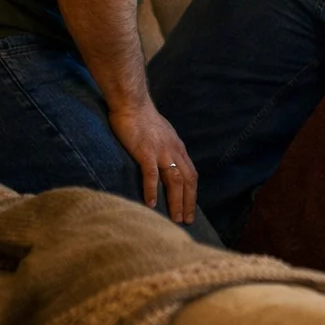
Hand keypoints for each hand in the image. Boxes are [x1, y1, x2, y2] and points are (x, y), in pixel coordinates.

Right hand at [108, 103, 196, 222]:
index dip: (192, 193)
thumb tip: (168, 163)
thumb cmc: (144, 118)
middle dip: (188, 202)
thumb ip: (168, 149)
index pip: (191, 175)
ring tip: (174, 218)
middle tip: (187, 221)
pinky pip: (151, 174)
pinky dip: (152, 190)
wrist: (132, 103)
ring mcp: (161, 151)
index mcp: (178, 148)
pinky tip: (151, 204)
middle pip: (187, 181)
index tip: (191, 209)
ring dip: (176, 201)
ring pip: (174, 180)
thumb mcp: (163, 134)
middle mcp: (174, 151)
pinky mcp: (145, 151)